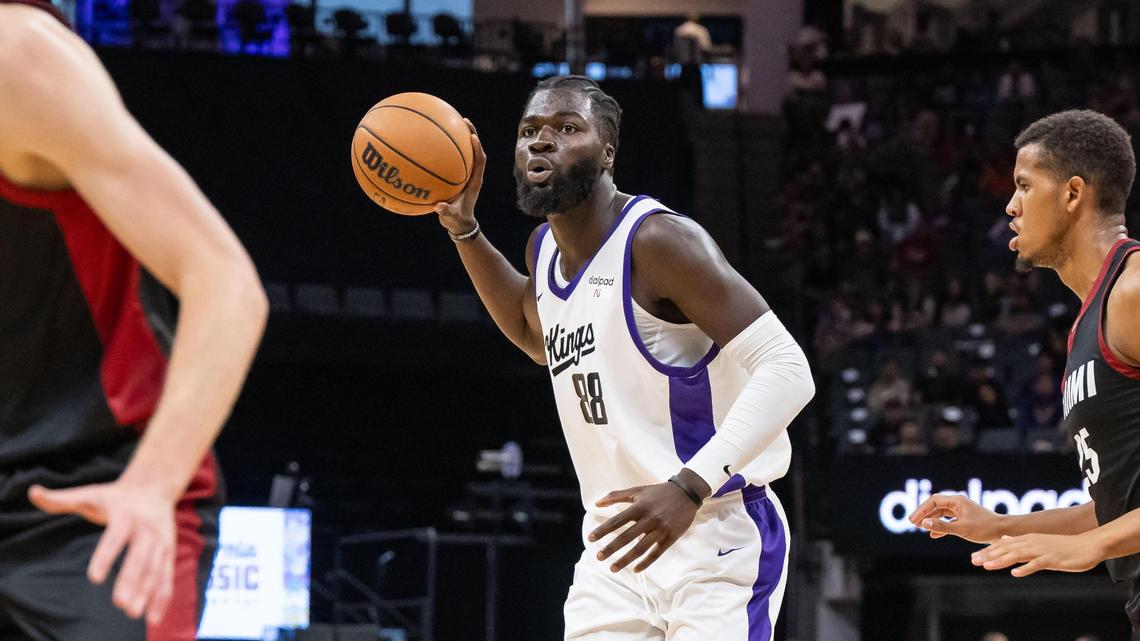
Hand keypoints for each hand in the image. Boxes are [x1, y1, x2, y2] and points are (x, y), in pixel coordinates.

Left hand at [28, 480, 175, 623]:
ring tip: (134, 614)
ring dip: (147, 593)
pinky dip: (162, 597)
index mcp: (126, 515)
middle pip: (140, 557)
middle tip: (120, 604)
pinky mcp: (168, 553)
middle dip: (131, 581)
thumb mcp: (91, 494)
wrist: (155, 487)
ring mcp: (161, 542)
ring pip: (155, 570)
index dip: (106, 556)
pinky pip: (166, 577)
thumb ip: (62, 498)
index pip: (116, 537)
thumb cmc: (115, 496)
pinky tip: (153, 618)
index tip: (94, 578)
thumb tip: (33, 493)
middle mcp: (147, 529)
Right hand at [434, 118, 485, 235]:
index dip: (478, 148)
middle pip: (475, 150)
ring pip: (466, 153)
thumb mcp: (450, 217)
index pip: (480, 161)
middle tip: (463, 120)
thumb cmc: (456, 220)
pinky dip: (448, 149)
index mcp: (475, 182)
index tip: (473, 136)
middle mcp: (473, 175)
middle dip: (471, 134)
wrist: (460, 224)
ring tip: (453, 123)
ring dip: (461, 138)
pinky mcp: (459, 177)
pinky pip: (454, 159)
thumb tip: (438, 206)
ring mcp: (466, 175)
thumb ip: (445, 211)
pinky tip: (435, 142)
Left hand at [588, 480, 701, 572]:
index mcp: (640, 506)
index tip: (590, 539)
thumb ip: (616, 496)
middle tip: (598, 557)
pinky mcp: (671, 537)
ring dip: (626, 560)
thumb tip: (596, 503)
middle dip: (611, 548)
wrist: (687, 493)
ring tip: (613, 568)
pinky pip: (656, 553)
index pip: (617, 520)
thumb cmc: (658, 492)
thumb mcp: (638, 490)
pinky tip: (635, 570)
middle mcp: (650, 518)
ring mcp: (661, 529)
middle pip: (627, 537)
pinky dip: (646, 562)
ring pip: (641, 548)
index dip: (603, 530)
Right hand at [909, 493, 1005, 543]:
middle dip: (923, 513)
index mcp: (957, 501)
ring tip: (920, 527)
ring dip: (930, 520)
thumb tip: (924, 523)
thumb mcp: (962, 529)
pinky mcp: (965, 518)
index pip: (933, 501)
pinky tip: (934, 534)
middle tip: (912, 522)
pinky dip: (940, 526)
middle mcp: (958, 503)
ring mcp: (961, 510)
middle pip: (935, 505)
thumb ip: (942, 526)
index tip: (913, 520)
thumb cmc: (985, 529)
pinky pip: (948, 520)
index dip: (921, 510)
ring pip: (941, 513)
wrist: (1004, 532)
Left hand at [972, 533, 1104, 576]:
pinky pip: (1037, 564)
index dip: (988, 551)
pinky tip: (1015, 573)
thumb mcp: (1039, 542)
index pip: (1004, 545)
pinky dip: (1026, 568)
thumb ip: (1021, 543)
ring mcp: (1042, 550)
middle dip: (989, 555)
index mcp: (1028, 539)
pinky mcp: (1053, 558)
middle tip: (973, 561)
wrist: (1089, 546)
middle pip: (1007, 549)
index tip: (974, 557)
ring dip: (1001, 560)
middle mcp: (1032, 542)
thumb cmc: (1064, 546)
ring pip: (1018, 555)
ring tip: (987, 565)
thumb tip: (1005, 541)